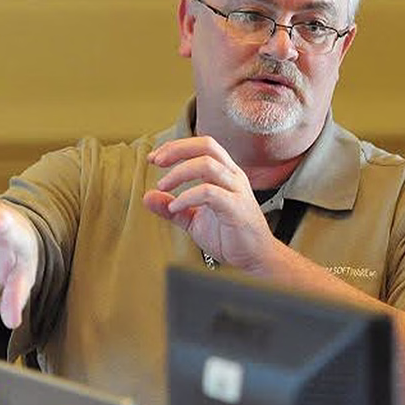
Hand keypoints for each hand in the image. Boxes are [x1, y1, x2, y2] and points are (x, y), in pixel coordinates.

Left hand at [142, 136, 278, 272]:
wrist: (255, 258)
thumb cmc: (230, 236)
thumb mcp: (193, 220)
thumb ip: (172, 208)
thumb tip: (148, 197)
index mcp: (224, 174)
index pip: (201, 146)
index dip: (176, 146)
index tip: (155, 158)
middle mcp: (232, 176)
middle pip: (206, 145)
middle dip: (177, 149)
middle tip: (157, 161)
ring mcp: (236, 190)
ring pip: (207, 164)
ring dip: (180, 172)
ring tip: (163, 185)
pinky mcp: (236, 208)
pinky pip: (210, 193)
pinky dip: (188, 196)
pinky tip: (175, 206)